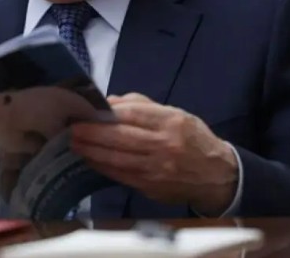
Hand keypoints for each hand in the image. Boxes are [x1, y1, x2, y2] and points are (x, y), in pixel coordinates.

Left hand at [70, 93, 237, 214]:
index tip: (87, 111)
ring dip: (93, 151)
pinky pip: (121, 175)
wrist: (217, 175)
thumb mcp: (175, 114)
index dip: (107, 113)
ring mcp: (157, 168)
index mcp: (171, 122)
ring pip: (118, 159)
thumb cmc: (192, 139)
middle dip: (93, 133)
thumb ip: (142, 106)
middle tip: (73, 128)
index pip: (133, 114)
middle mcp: (164, 145)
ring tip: (75, 144)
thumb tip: (110, 102)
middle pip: (121, 138)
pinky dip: (103, 167)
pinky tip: (91, 159)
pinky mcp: (152, 186)